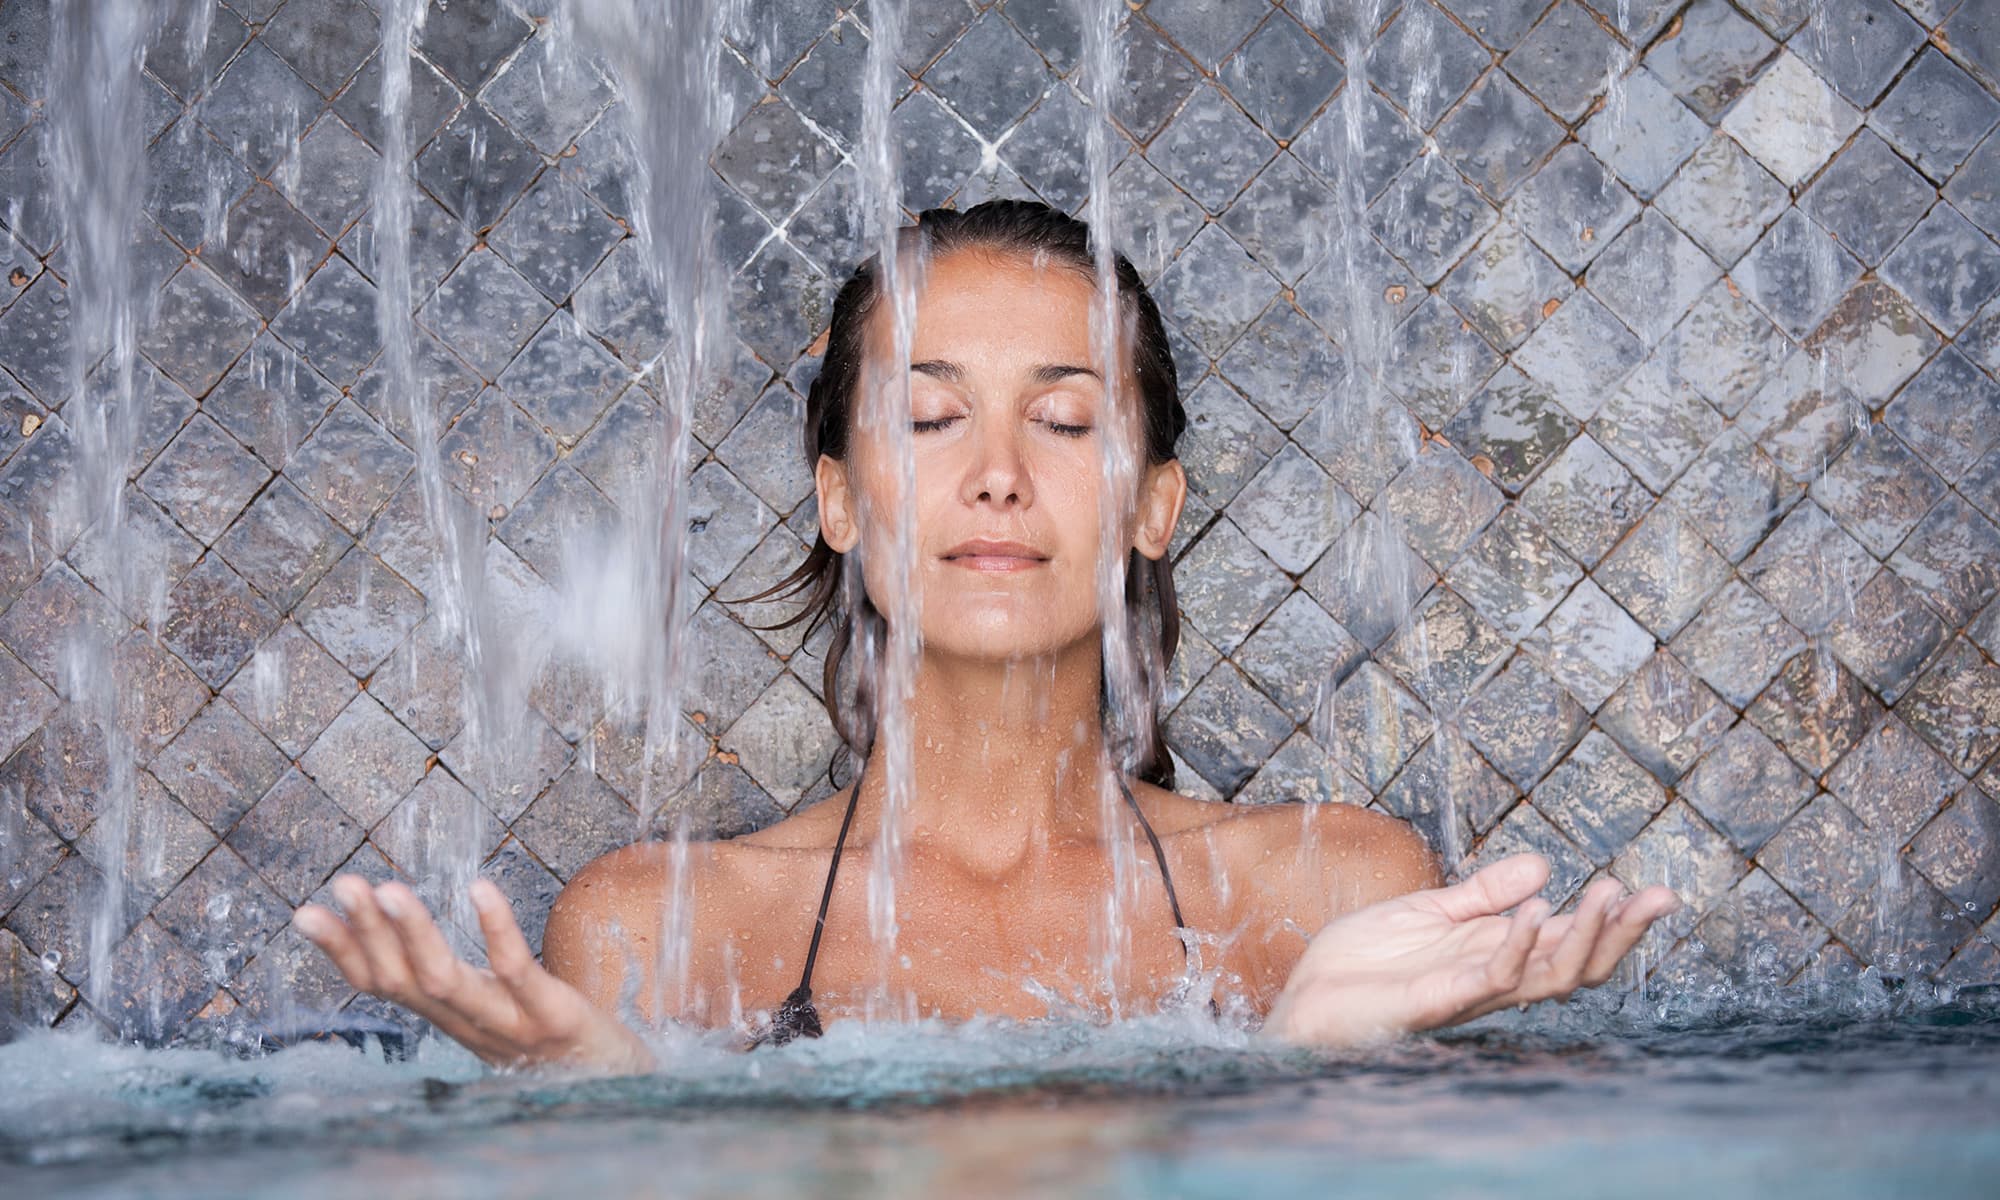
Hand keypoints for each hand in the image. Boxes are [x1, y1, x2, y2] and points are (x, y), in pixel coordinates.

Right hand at [293, 875, 653, 1074]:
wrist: (610, 1081)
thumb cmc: (546, 1034)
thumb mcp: (486, 1002)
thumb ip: (447, 973)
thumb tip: (402, 930)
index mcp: (448, 1016)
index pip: (382, 985)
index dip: (343, 952)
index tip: (306, 912)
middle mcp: (467, 1024)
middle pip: (402, 981)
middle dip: (367, 933)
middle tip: (344, 885)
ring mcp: (508, 1024)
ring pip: (444, 981)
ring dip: (412, 934)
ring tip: (388, 888)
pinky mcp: (552, 1017)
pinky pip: (517, 972)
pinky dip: (496, 930)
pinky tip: (480, 889)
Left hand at [1263, 853, 1680, 1047]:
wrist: (1309, 996)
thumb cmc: (1365, 962)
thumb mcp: (1430, 910)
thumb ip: (1483, 893)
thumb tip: (1544, 866)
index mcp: (1496, 954)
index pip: (1571, 942)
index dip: (1615, 921)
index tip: (1657, 892)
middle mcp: (1493, 978)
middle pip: (1578, 967)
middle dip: (1621, 934)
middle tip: (1659, 896)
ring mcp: (1470, 992)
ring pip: (1548, 977)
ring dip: (1582, 936)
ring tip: (1607, 893)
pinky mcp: (1438, 1000)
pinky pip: (1491, 977)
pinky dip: (1517, 943)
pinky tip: (1535, 909)